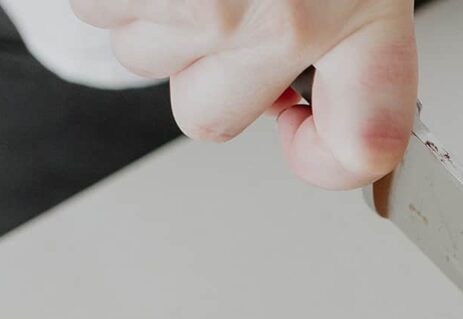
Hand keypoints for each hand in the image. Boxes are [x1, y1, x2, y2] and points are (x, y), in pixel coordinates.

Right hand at [68, 0, 416, 188]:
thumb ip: (353, 65)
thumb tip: (317, 129)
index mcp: (360, 20)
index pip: (361, 151)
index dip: (327, 158)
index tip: (306, 130)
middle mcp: (280, 17)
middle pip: (207, 118)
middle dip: (210, 72)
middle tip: (235, 8)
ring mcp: (201, 0)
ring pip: (144, 60)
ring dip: (160, 19)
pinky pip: (100, 13)